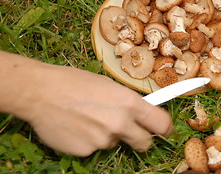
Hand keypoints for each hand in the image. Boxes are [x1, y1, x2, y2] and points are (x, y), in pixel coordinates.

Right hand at [1, 52, 172, 155]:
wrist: (41, 92)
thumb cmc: (74, 82)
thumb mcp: (109, 85)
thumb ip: (127, 103)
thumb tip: (138, 113)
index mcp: (129, 103)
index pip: (161, 123)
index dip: (166, 128)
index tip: (166, 130)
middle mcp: (120, 124)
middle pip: (145, 143)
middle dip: (141, 138)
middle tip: (131, 131)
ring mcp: (103, 140)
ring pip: (115, 142)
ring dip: (108, 134)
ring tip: (89, 118)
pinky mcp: (86, 151)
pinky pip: (95, 148)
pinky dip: (90, 140)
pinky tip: (77, 126)